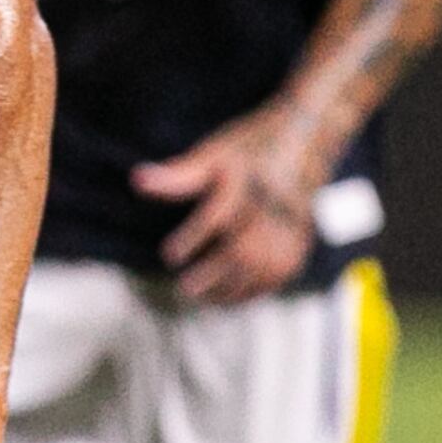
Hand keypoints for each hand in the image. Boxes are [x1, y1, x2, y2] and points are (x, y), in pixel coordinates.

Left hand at [134, 101, 322, 307]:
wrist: (306, 145)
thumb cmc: (248, 151)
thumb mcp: (214, 155)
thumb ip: (179, 176)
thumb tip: (136, 181)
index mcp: (251, 179)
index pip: (221, 215)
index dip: (193, 237)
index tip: (169, 255)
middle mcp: (276, 206)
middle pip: (243, 250)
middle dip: (212, 273)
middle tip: (184, 287)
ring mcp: (292, 229)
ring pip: (259, 270)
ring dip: (227, 288)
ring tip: (198, 295)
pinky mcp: (299, 248)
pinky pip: (273, 279)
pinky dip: (247, 292)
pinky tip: (221, 297)